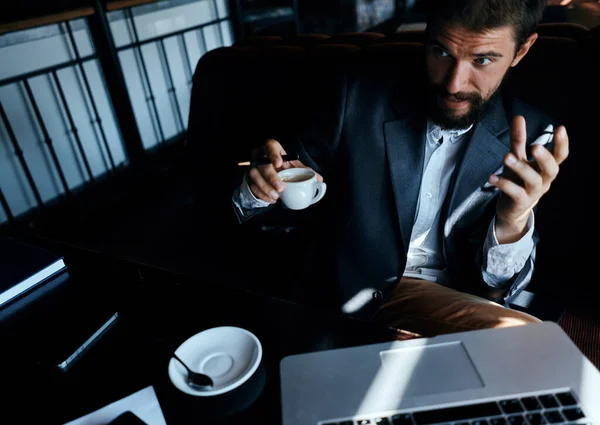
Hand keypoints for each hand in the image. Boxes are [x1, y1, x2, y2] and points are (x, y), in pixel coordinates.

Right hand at [247, 139, 322, 203]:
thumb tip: (319, 179)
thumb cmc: (281, 165)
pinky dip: (262, 194)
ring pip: (255, 176)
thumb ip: (304, 170)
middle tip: (281, 188)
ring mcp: (253, 167)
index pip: (270, 146)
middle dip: (271, 177)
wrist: (267, 171)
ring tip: (276, 196)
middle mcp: (260, 155)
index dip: (273, 154)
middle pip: (262, 164)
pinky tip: (271, 200)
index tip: (279, 164)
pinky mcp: (249, 178)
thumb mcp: (292, 165)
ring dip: (266, 188)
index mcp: (272, 148)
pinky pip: (253, 186)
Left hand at [488, 116, 568, 242]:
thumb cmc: (518, 180)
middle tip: (535, 146)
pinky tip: (491, 177)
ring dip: (520, 168)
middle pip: (551, 169)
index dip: (562, 143)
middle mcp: (543, 180)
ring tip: (506, 156)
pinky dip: (503, 184)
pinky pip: (514, 192)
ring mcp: (533, 193)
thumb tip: (518, 116)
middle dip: (544, 158)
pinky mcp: (520, 202)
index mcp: (545, 169)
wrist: (512, 209)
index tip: (561, 128)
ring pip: (533, 180)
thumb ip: (518, 139)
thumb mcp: (518, 158)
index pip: (560, 156)